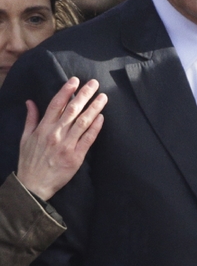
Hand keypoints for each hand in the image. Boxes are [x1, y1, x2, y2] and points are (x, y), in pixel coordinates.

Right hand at [16, 77, 106, 200]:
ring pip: (83, 123)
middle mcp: (55, 135)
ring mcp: (67, 146)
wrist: (34, 185)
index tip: (75, 80)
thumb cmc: (29, 161)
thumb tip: (30, 101)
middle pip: (72, 110)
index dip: (66, 91)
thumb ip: (30, 119)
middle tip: (94, 83)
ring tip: (103, 97)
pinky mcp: (76, 157)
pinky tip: (102, 117)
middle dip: (84, 95)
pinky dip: (95, 128)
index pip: (56, 104)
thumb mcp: (25, 138)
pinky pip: (88, 140)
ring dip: (94, 108)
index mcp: (43, 128)